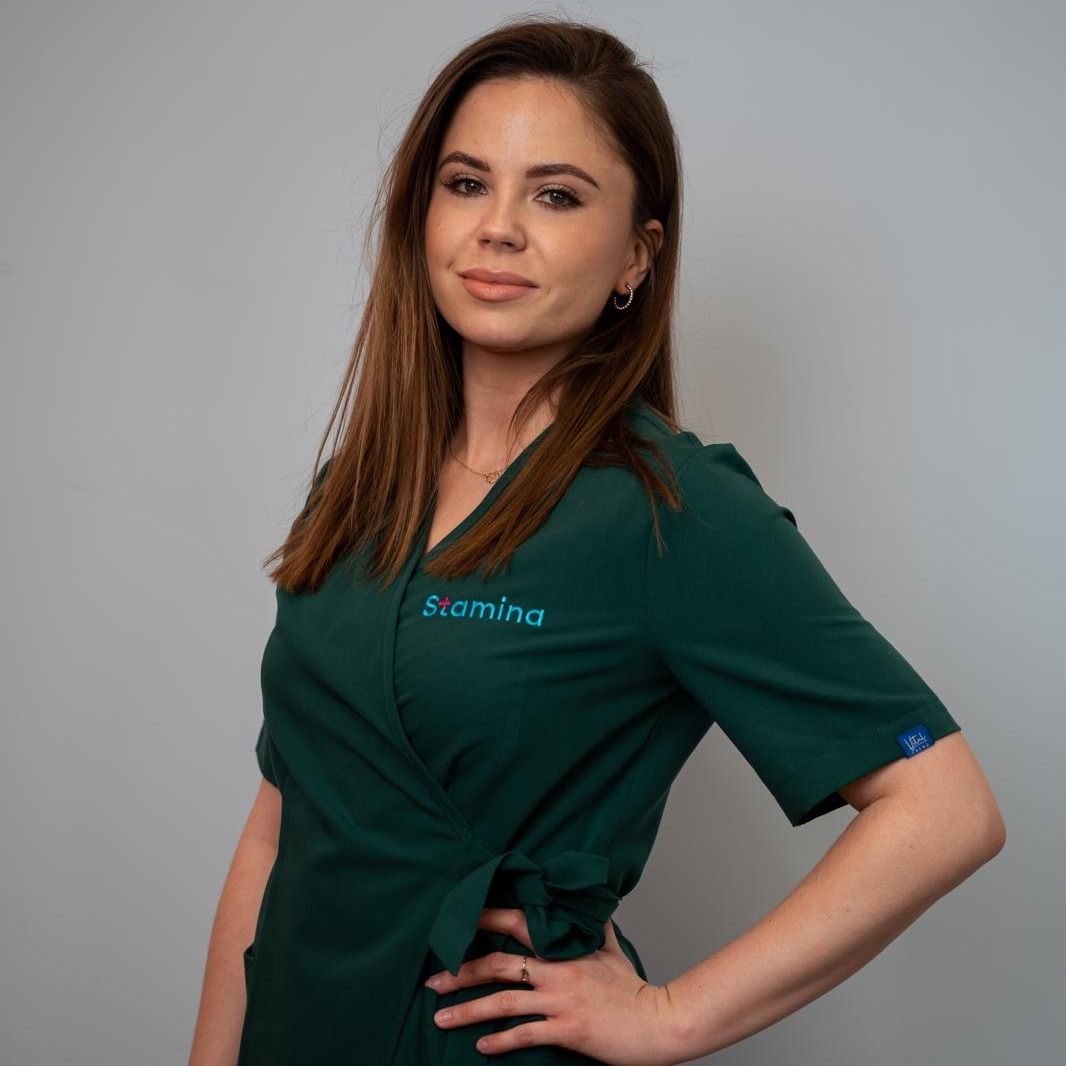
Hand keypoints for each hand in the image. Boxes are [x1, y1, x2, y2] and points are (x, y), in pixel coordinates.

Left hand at [424, 906, 685, 1063]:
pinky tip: (480, 1046)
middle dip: (461, 971)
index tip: (457, 921)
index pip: (518, 923)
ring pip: (504, 1002)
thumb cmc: (633, 988)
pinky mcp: (567, 1028)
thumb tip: (589, 906)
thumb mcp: (611, 950)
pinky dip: (500, 1041)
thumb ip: (592, 927)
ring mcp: (561, 1000)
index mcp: (565, 947)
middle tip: (432, 980)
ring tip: (440, 1017)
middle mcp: (558, 970)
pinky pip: (525, 1034)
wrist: (658, 1023)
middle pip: (498, 964)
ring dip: (468, 1009)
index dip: (486, 919)